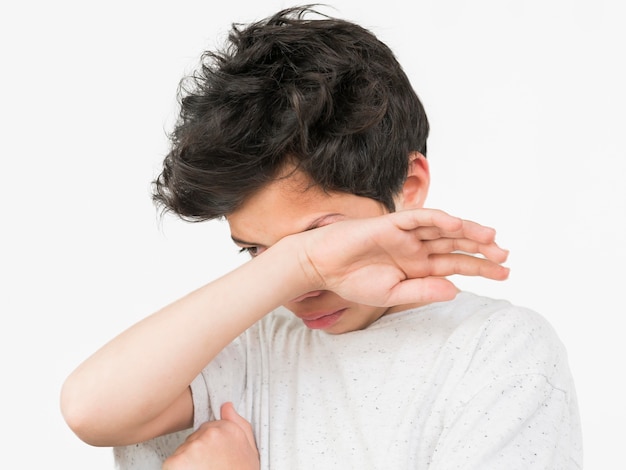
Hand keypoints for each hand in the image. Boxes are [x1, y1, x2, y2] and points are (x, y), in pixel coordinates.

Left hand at [162, 403, 258, 469]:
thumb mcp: (250, 450)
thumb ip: (238, 424)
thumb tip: (227, 406)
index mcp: (228, 428)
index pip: (208, 429)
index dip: (210, 446)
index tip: (215, 458)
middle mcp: (211, 433)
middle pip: (194, 439)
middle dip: (198, 453)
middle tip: (209, 467)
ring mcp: (194, 446)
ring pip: (183, 451)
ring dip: (187, 463)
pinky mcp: (178, 460)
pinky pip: (171, 463)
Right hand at [294, 208, 508, 305]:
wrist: (322, 265)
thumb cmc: (351, 281)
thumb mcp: (391, 295)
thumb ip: (422, 291)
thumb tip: (456, 290)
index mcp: (417, 266)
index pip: (455, 265)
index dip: (480, 268)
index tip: (505, 274)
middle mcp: (416, 248)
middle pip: (455, 245)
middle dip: (481, 250)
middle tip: (505, 256)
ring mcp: (405, 234)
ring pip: (443, 229)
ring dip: (467, 232)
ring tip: (492, 239)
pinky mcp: (392, 223)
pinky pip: (419, 218)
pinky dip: (438, 219)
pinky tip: (457, 225)